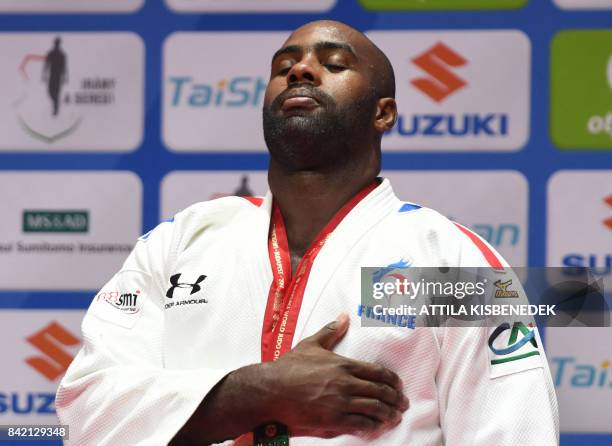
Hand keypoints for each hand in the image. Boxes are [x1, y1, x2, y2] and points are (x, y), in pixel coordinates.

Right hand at [261, 313, 408, 435]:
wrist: (273, 389)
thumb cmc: (290, 366)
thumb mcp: (312, 344)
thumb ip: (331, 331)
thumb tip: (344, 316)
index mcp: (344, 364)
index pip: (377, 372)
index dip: (392, 380)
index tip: (399, 385)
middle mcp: (346, 383)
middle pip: (380, 391)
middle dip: (395, 398)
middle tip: (403, 403)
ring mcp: (340, 403)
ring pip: (373, 409)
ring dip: (388, 413)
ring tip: (395, 416)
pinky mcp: (333, 419)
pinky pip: (359, 424)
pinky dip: (371, 425)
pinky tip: (377, 426)